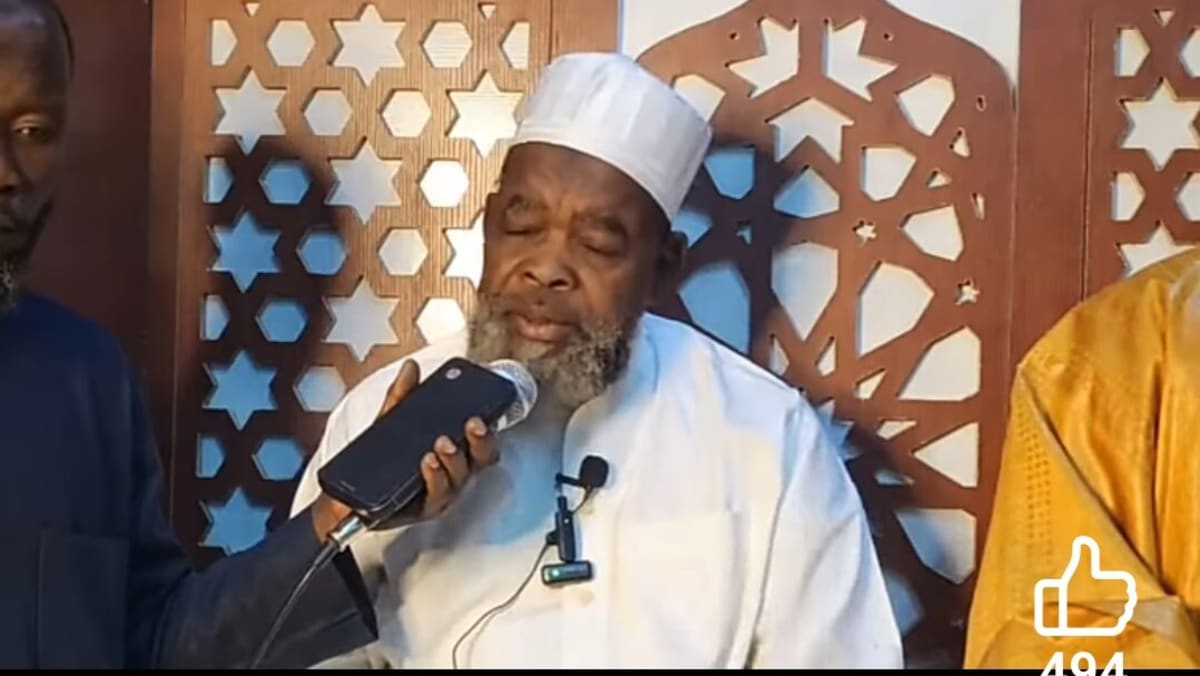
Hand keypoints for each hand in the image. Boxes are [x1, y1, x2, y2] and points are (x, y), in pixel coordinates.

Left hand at [378, 359, 498, 521]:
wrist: (353, 496)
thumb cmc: (381, 462)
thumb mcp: (391, 421)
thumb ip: (402, 394)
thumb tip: (410, 367)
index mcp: (454, 453)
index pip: (481, 441)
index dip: (489, 427)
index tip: (484, 410)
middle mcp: (454, 473)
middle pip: (481, 460)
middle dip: (481, 441)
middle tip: (473, 424)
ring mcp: (442, 492)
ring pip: (460, 477)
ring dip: (454, 459)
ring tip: (442, 443)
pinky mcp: (425, 508)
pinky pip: (437, 495)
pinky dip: (435, 478)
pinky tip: (428, 462)